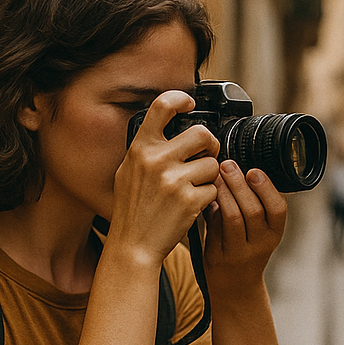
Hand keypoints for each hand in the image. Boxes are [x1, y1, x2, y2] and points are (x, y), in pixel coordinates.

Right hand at [108, 91, 221, 264]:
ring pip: (212, 164)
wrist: (133, 245)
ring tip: (192, 188)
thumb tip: (171, 127)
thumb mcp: (129, 171)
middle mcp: (156, 160)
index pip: (161, 106)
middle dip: (210, 145)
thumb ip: (148, 149)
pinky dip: (208, 198)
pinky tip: (192, 206)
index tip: (190, 103)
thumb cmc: (132, 209)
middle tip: (205, 156)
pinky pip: (214, 189)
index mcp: (140, 149)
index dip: (180, 98)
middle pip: (202, 134)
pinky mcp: (190, 200)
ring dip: (209, 176)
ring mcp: (174, 180)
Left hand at [201, 161, 287, 292]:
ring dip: (223, 193)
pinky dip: (210, 208)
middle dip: (239, 184)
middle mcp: (261, 245)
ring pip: (233, 218)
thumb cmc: (245, 250)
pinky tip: (205, 195)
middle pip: (253, 210)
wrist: (235, 288)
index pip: (278, 209)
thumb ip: (250, 205)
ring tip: (215, 176)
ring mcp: (239, 253)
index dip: (266, 188)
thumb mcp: (258, 232)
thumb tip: (235, 168)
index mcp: (274, 234)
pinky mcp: (218, 257)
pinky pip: (213, 228)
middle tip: (227, 164)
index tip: (253, 170)